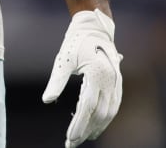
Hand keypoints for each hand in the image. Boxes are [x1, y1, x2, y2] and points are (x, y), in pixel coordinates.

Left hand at [42, 9, 122, 147]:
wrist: (95, 28)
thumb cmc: (76, 43)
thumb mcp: (63, 60)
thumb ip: (56, 81)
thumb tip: (46, 100)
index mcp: (97, 74)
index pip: (88, 107)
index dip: (79, 125)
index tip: (69, 138)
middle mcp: (110, 80)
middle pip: (99, 114)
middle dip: (86, 131)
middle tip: (72, 143)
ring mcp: (116, 82)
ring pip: (109, 112)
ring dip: (97, 127)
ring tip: (84, 138)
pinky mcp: (118, 83)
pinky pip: (114, 105)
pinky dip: (105, 118)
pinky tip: (96, 125)